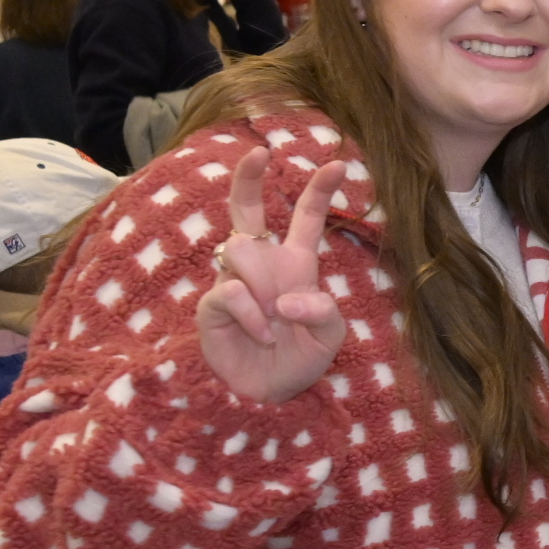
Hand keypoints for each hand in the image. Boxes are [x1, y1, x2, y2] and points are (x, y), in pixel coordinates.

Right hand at [198, 150, 350, 403]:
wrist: (269, 395)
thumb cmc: (300, 360)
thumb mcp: (330, 336)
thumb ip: (323, 311)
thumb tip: (286, 298)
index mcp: (295, 265)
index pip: (305, 220)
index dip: (319, 192)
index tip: (336, 163)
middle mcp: (262, 267)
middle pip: (247, 211)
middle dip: (248, 179)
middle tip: (258, 153)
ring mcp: (234, 283)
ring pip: (241, 249)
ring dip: (263, 283)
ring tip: (274, 320)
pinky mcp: (212, 305)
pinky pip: (230, 292)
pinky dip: (252, 315)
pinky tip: (263, 334)